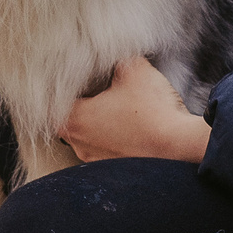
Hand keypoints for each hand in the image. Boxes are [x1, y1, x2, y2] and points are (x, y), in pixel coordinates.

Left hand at [60, 57, 210, 163]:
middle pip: (69, 122)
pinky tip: (130, 128)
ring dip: (98, 125)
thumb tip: (115, 60)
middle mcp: (81, 145)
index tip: (73, 81)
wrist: (180, 146)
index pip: (52, 104)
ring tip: (116, 110)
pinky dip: (114, 140)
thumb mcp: (134, 70)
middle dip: (81, 106)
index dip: (62, 90)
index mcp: (75, 120)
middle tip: (96, 92)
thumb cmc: (152, 110)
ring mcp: (97, 162)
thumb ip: (117, 61)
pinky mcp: (116, 172)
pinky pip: (107, 152)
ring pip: (88, 139)